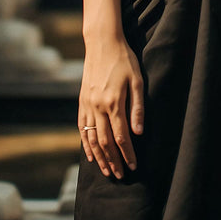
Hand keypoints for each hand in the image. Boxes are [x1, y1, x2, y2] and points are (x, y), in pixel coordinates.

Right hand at [79, 37, 143, 178]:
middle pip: (106, 142)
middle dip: (113, 161)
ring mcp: (88, 105)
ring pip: (92, 138)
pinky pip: (82, 128)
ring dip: (99, 157)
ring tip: (106, 171)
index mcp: (114, 103)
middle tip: (120, 176)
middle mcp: (98, 107)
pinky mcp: (82, 101)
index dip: (127, 154)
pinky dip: (86, 143)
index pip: (121, 137)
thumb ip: (138, 108)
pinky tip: (91, 154)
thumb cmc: (124, 60)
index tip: (133, 166)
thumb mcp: (137, 81)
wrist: (102, 43)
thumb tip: (138, 133)